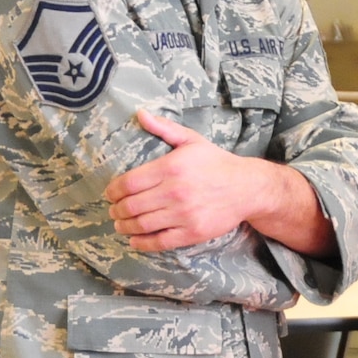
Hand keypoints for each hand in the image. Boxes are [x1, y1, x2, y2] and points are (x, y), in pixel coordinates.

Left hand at [106, 110, 266, 251]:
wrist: (247, 188)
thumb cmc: (217, 163)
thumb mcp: (192, 140)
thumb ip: (164, 128)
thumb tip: (140, 114)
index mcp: (171, 168)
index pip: (129, 183)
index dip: (114, 190)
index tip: (110, 194)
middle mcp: (175, 192)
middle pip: (132, 205)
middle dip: (117, 210)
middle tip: (114, 210)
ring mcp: (184, 214)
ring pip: (142, 224)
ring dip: (125, 226)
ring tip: (120, 224)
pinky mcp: (193, 232)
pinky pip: (160, 241)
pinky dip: (143, 243)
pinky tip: (135, 240)